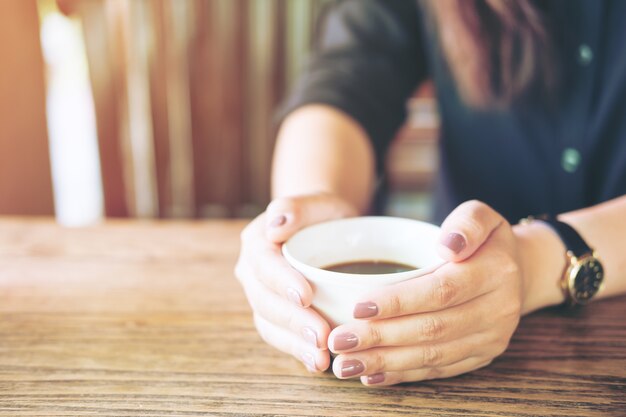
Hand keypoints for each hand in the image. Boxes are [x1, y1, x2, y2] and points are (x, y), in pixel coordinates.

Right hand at [235, 192, 357, 372]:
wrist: (326, 229)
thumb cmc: (324, 215)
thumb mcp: (318, 202)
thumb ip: (296, 207)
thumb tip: (276, 224)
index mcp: (257, 241)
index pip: (265, 264)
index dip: (282, 282)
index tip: (306, 296)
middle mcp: (252, 270)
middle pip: (266, 300)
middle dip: (294, 321)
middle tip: (322, 337)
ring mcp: (260, 295)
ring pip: (270, 323)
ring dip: (295, 343)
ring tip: (321, 358)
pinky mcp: (273, 315)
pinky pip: (279, 336)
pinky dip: (297, 351)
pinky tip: (318, 364)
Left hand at [328, 200, 523, 385]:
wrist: (519, 271)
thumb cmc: (485, 240)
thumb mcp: (480, 215)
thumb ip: (466, 223)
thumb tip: (448, 246)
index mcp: (495, 272)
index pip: (441, 290)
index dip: (398, 301)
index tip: (358, 306)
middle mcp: (498, 310)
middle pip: (432, 329)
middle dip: (381, 337)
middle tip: (340, 341)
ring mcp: (491, 338)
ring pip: (433, 356)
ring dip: (386, 363)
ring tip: (347, 364)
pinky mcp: (481, 357)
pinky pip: (440, 370)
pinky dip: (404, 375)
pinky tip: (373, 375)